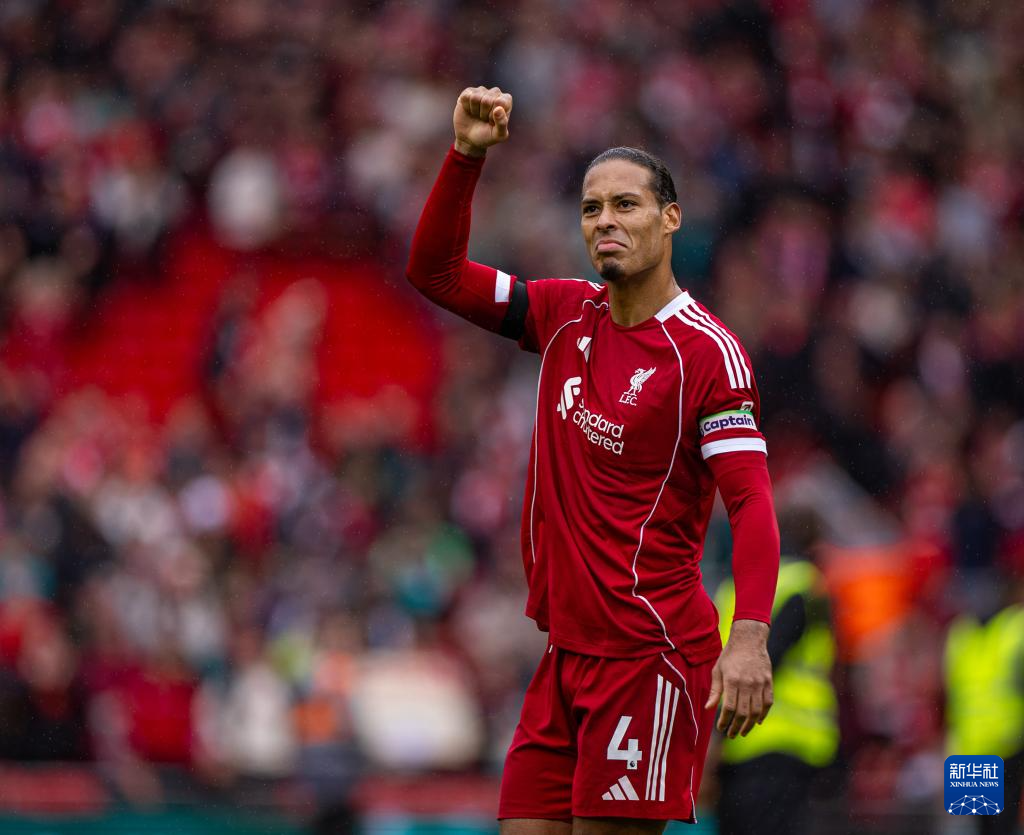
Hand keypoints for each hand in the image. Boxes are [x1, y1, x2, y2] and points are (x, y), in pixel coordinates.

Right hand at [453, 86, 511, 156]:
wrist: (469, 139)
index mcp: (506, 101)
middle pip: (487, 100)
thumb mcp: (498, 135)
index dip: (493, 115)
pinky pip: (466, 97)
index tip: (492, 121)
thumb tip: (498, 109)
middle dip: (483, 113)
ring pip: (475, 97)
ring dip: (475, 110)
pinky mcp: (469, 92)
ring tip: (477, 115)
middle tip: (484, 119)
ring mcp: (481, 91)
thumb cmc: (486, 136)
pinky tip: (470, 110)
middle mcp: (495, 93)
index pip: (500, 102)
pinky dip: (467, 107)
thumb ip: (502, 124)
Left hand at [705, 619, 772, 737]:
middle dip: (736, 727)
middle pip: (743, 713)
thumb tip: (708, 708)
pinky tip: (757, 721)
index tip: (721, 728)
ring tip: (743, 732)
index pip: (729, 708)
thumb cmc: (730, 656)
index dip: (725, 720)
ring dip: (750, 725)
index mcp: (732, 680)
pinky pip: (768, 703)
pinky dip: (763, 714)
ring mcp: (760, 683)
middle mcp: (747, 683)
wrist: (749, 640)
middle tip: (731, 734)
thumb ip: (715, 690)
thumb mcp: (718, 670)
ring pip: (756, 711)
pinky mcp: (768, 682)